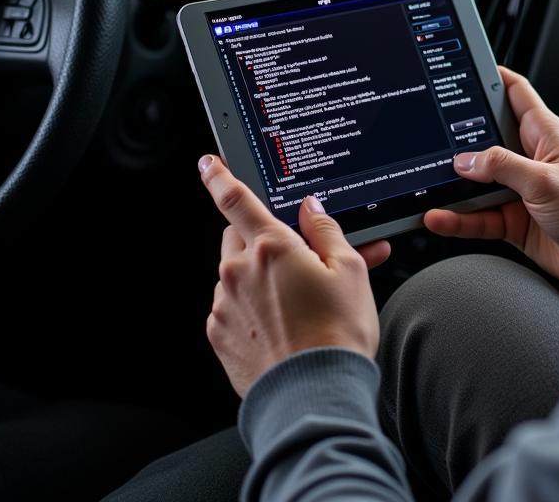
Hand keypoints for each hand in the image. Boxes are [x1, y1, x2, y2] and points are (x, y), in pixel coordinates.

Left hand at [199, 154, 390, 397]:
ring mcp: (224, 305)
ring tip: (299, 300)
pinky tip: (283, 323)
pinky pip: (231, 306)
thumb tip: (312, 210)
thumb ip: (327, 231)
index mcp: (270, 246)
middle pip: (238, 236)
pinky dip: (251, 307)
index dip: (219, 176)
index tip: (209, 163)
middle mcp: (238, 271)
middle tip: (295, 256)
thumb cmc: (337, 332)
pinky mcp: (218, 335)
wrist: (313, 395)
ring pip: (235, 272)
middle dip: (260, 237)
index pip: (235, 199)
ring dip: (259, 276)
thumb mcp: (349, 270)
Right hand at [424, 67, 558, 285]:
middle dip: (457, 137)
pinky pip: (477, 215)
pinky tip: (440, 216)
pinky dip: (458, 218)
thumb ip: (504, 166)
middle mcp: (528, 157)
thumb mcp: (546, 179)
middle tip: (429, 134)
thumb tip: (466, 160)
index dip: (491, 77)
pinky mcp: (512, 218)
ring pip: (475, 181)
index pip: (514, 93)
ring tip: (426, 184)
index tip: (463, 69)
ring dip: (451, 184)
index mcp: (544, 133)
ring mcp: (518, 188)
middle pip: (484, 137)